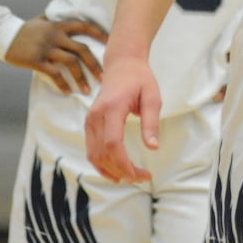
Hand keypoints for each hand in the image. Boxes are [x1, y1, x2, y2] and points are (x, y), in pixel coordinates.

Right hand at [4, 15, 106, 94]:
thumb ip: (55, 20)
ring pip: (70, 63)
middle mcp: (55, 36)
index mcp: (59, 26)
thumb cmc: (24, 29)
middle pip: (82, 50)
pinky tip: (67, 92)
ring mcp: (46, 48)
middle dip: (95, 64)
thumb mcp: (42, 20)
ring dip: (81, 78)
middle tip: (104, 77)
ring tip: (87, 90)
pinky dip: (62, 83)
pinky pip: (53, 73)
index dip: (99, 34)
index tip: (110, 43)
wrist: (2, 35)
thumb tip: (64, 17)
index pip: (84, 27)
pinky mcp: (36, 60)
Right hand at [84, 54, 161, 182]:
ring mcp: (90, 120)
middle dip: (121, 171)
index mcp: (112, 108)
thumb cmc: (139, 79)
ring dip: (110, 170)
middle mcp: (96, 116)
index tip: (140, 175)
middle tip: (142, 177)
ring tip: (130, 177)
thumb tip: (153, 147)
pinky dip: (101, 164)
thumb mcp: (152, 97)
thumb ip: (151, 122)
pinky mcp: (89, 124)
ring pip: (93, 155)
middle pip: (102, 153)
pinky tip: (115, 171)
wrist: (122, 64)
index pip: (112, 144)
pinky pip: (91, 149)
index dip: (124, 164)